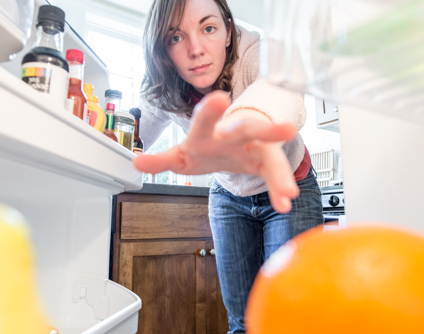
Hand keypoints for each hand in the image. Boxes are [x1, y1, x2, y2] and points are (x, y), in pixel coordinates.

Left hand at [133, 91, 298, 212]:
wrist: (226, 147)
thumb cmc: (202, 148)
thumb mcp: (181, 157)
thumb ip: (161, 160)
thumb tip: (136, 163)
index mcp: (208, 131)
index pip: (207, 119)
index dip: (211, 111)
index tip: (219, 99)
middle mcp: (233, 133)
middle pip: (248, 128)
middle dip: (265, 128)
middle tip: (285, 129)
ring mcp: (253, 145)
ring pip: (269, 151)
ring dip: (279, 170)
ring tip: (288, 190)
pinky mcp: (266, 159)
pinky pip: (274, 173)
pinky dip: (279, 188)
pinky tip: (284, 204)